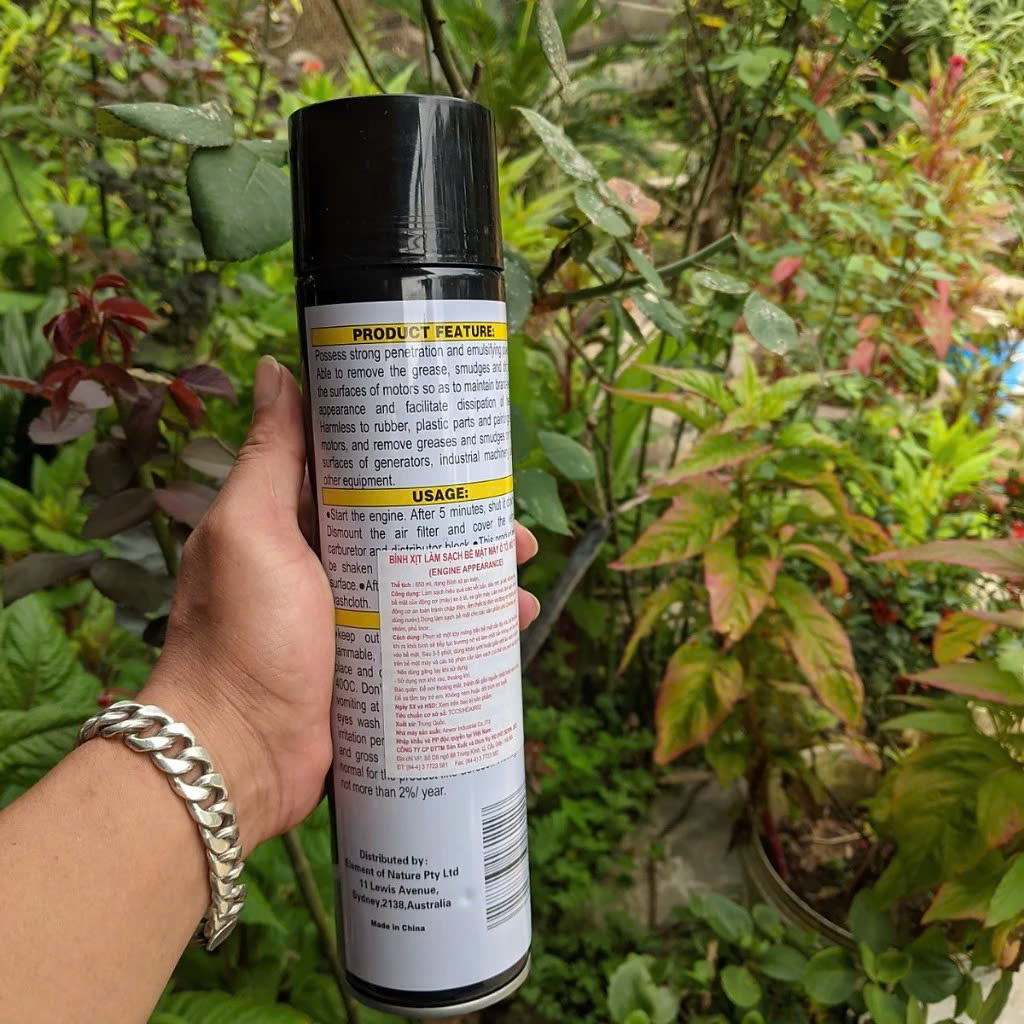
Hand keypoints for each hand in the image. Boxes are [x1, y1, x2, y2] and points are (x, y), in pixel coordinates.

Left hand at [141, 355, 539, 852]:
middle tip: (509, 520)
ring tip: (521, 571)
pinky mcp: (374, 668)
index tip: (457, 443)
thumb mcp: (251, 531)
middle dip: (461, 521)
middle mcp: (324, 567)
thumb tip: (274, 370)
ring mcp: (352, 620)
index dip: (409, 455)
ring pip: (426, 582)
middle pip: (406, 529)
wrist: (238, 756)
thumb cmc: (239, 638)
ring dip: (475, 573)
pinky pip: (429, 636)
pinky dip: (468, 627)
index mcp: (292, 524)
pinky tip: (509, 626)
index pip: (359, 473)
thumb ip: (269, 456)